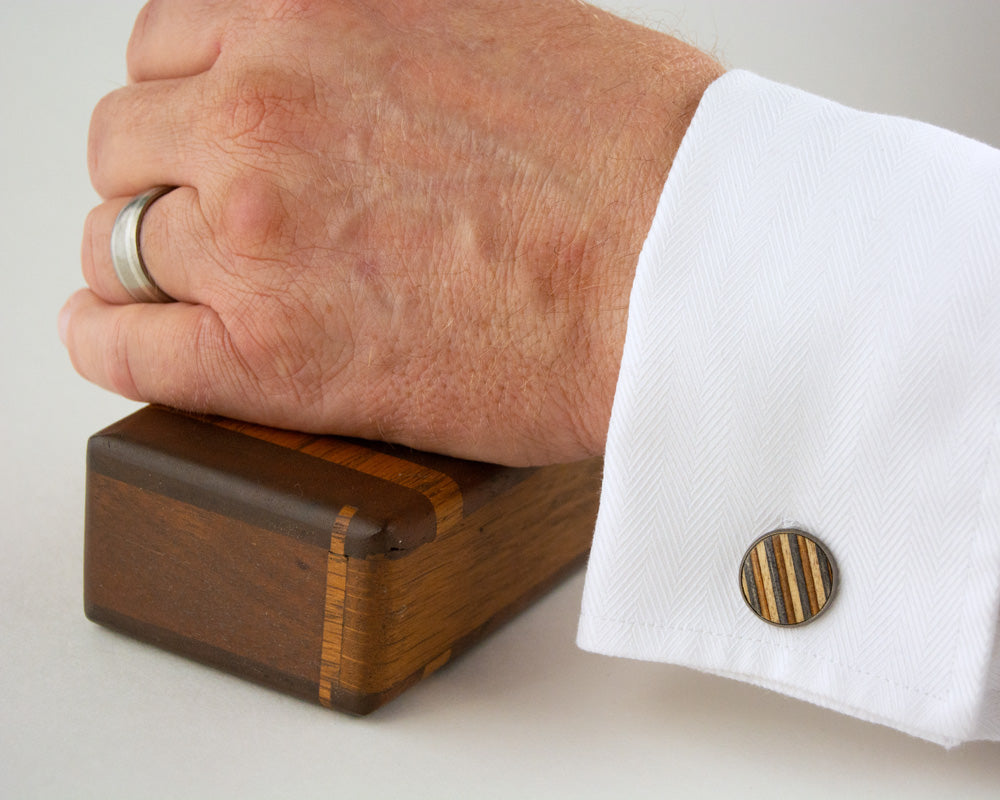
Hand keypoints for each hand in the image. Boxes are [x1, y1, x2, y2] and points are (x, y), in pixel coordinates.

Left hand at [61, 0, 720, 464]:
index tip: (210, 143)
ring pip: (121, 241)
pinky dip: (113, 341)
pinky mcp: (271, 355)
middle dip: (172, 180)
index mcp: (315, 10)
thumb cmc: (638, 165)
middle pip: (135, 144)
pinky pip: (122, 344)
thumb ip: (386, 45)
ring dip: (154, 260)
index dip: (190, 104)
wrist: (692, 271)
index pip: (170, 46)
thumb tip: (357, 86)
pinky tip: (137, 342)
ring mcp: (256, 233)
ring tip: (207, 292)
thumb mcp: (494, 25)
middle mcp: (263, 108)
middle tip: (225, 224)